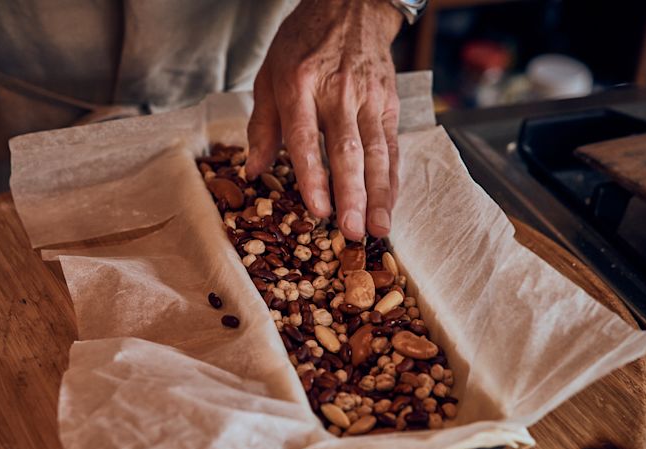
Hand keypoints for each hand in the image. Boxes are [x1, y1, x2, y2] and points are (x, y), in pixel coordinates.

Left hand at [245, 0, 402, 239]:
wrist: (351, 7)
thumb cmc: (303, 45)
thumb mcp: (269, 75)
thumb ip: (262, 126)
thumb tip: (252, 171)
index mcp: (299, 84)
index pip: (305, 137)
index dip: (313, 176)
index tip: (318, 209)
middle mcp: (337, 92)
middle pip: (347, 150)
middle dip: (352, 194)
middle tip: (352, 230)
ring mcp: (368, 97)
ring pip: (377, 152)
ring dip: (379, 194)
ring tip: (377, 228)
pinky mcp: (389, 102)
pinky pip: (392, 146)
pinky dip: (393, 178)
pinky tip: (390, 204)